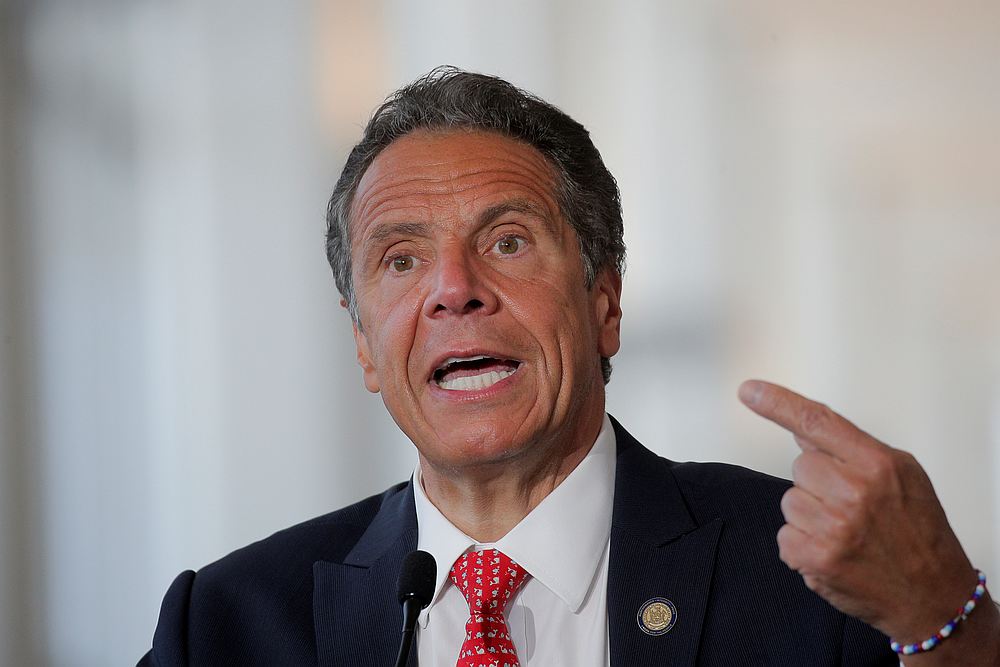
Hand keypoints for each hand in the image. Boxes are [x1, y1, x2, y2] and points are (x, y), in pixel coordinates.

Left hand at [737, 379, 977, 641]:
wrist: (933, 594)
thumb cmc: (920, 532)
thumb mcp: (903, 475)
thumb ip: (854, 449)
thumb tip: (804, 430)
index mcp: (877, 463)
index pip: (816, 421)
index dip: (777, 403)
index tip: (749, 391)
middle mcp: (854, 491)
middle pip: (801, 465)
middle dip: (819, 483)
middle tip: (852, 507)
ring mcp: (833, 526)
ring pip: (790, 501)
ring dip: (810, 516)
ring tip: (847, 532)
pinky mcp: (816, 557)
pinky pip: (785, 535)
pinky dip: (803, 546)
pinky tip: (834, 552)